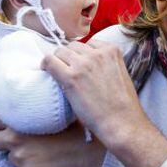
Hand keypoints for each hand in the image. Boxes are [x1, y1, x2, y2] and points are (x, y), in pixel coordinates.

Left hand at [0, 110, 104, 166]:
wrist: (85, 150)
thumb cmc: (72, 125)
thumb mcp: (53, 108)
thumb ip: (32, 104)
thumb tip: (20, 96)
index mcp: (18, 119)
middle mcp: (14, 139)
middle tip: (10, 136)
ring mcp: (19, 158)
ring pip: (8, 156)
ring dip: (17, 152)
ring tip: (35, 147)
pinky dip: (28, 166)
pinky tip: (43, 158)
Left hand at [41, 39, 166, 166]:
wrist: (121, 122)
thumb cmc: (121, 105)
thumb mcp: (120, 74)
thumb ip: (106, 64)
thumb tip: (88, 64)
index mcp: (112, 50)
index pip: (89, 43)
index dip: (82, 55)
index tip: (79, 65)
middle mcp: (98, 53)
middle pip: (73, 46)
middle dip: (69, 57)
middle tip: (67, 71)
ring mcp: (84, 64)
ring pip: (60, 51)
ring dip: (58, 61)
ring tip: (57, 73)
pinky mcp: (71, 77)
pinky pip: (50, 61)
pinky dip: (45, 65)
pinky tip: (46, 71)